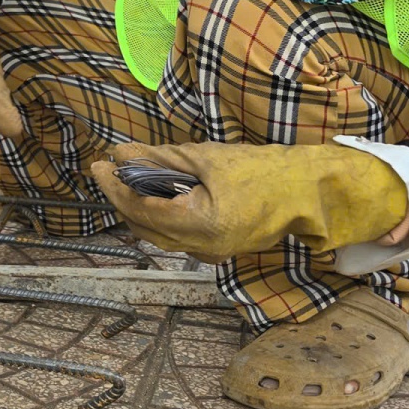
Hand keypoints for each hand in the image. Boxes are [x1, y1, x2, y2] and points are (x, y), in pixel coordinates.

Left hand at [90, 140, 408, 262]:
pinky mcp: (217, 250)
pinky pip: (176, 237)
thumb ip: (160, 159)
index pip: (139, 208)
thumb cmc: (265, 171)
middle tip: (108, 170)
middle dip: (121, 199)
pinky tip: (154, 193)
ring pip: (157, 236)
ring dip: (138, 209)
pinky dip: (158, 217)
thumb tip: (121, 154)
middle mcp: (202, 248)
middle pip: (143, 227)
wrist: (309, 193)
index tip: (99, 165)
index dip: (114, 187)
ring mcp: (210, 254)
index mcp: (200, 224)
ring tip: (126, 179)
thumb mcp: (207, 158)